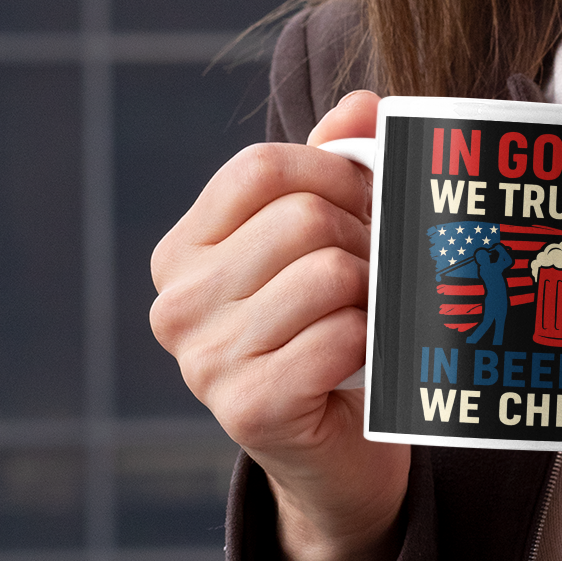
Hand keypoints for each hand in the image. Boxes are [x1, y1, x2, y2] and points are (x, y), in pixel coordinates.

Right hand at [150, 89, 410, 560]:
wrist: (335, 456)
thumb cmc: (329, 331)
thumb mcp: (327, 240)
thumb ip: (337, 165)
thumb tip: (362, 103)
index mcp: (184, 252)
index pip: (261, 167)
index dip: (335, 171)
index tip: (368, 202)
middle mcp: (178, 305)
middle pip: (303, 217)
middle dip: (366, 235)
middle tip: (383, 267)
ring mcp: (205, 362)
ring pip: (329, 273)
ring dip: (375, 290)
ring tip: (375, 310)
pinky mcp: (249, 409)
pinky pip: (341, 334)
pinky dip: (375, 338)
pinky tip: (370, 356)